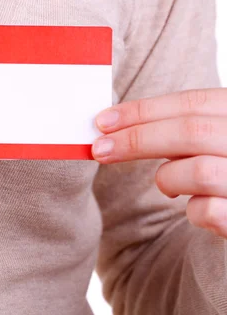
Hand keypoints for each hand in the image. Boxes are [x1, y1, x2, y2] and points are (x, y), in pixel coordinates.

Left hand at [92, 88, 226, 237]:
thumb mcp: (215, 138)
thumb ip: (184, 129)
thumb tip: (114, 127)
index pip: (193, 102)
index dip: (143, 110)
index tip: (102, 121)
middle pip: (191, 131)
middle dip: (137, 139)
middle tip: (100, 149)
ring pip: (200, 171)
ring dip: (169, 178)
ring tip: (167, 186)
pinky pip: (212, 212)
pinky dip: (195, 212)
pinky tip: (198, 210)